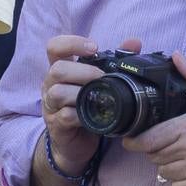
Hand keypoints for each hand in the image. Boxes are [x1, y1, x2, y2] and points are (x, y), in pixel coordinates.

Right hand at [39, 34, 140, 175]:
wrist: (76, 142)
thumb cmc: (87, 106)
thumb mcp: (98, 82)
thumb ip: (115, 60)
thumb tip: (135, 42)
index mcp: (60, 69)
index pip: (55, 47)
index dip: (72, 43)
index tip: (95, 47)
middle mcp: (50, 85)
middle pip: (57, 69)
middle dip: (84, 71)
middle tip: (102, 77)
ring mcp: (51, 105)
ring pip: (58, 92)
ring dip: (82, 93)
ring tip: (100, 96)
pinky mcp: (56, 125)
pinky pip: (66, 115)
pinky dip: (82, 114)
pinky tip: (95, 115)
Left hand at [123, 53, 185, 185]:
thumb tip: (176, 56)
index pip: (149, 139)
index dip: (135, 141)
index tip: (130, 140)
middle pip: (154, 156)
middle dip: (155, 150)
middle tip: (164, 144)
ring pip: (164, 173)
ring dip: (167, 165)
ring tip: (179, 156)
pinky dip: (178, 181)